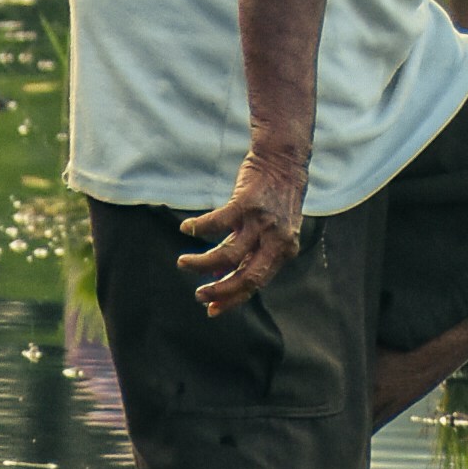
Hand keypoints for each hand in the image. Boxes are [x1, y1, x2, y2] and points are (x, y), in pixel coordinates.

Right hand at [178, 154, 305, 320]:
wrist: (283, 160)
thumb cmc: (274, 198)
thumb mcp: (270, 230)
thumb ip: (250, 252)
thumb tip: (221, 274)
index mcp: (284, 251)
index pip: (256, 284)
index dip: (232, 299)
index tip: (211, 309)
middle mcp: (277, 240)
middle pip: (247, 278)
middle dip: (220, 291)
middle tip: (198, 295)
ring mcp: (262, 222)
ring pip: (228, 255)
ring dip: (202, 264)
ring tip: (183, 262)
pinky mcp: (247, 203)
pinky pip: (216, 223)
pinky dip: (198, 228)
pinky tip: (186, 228)